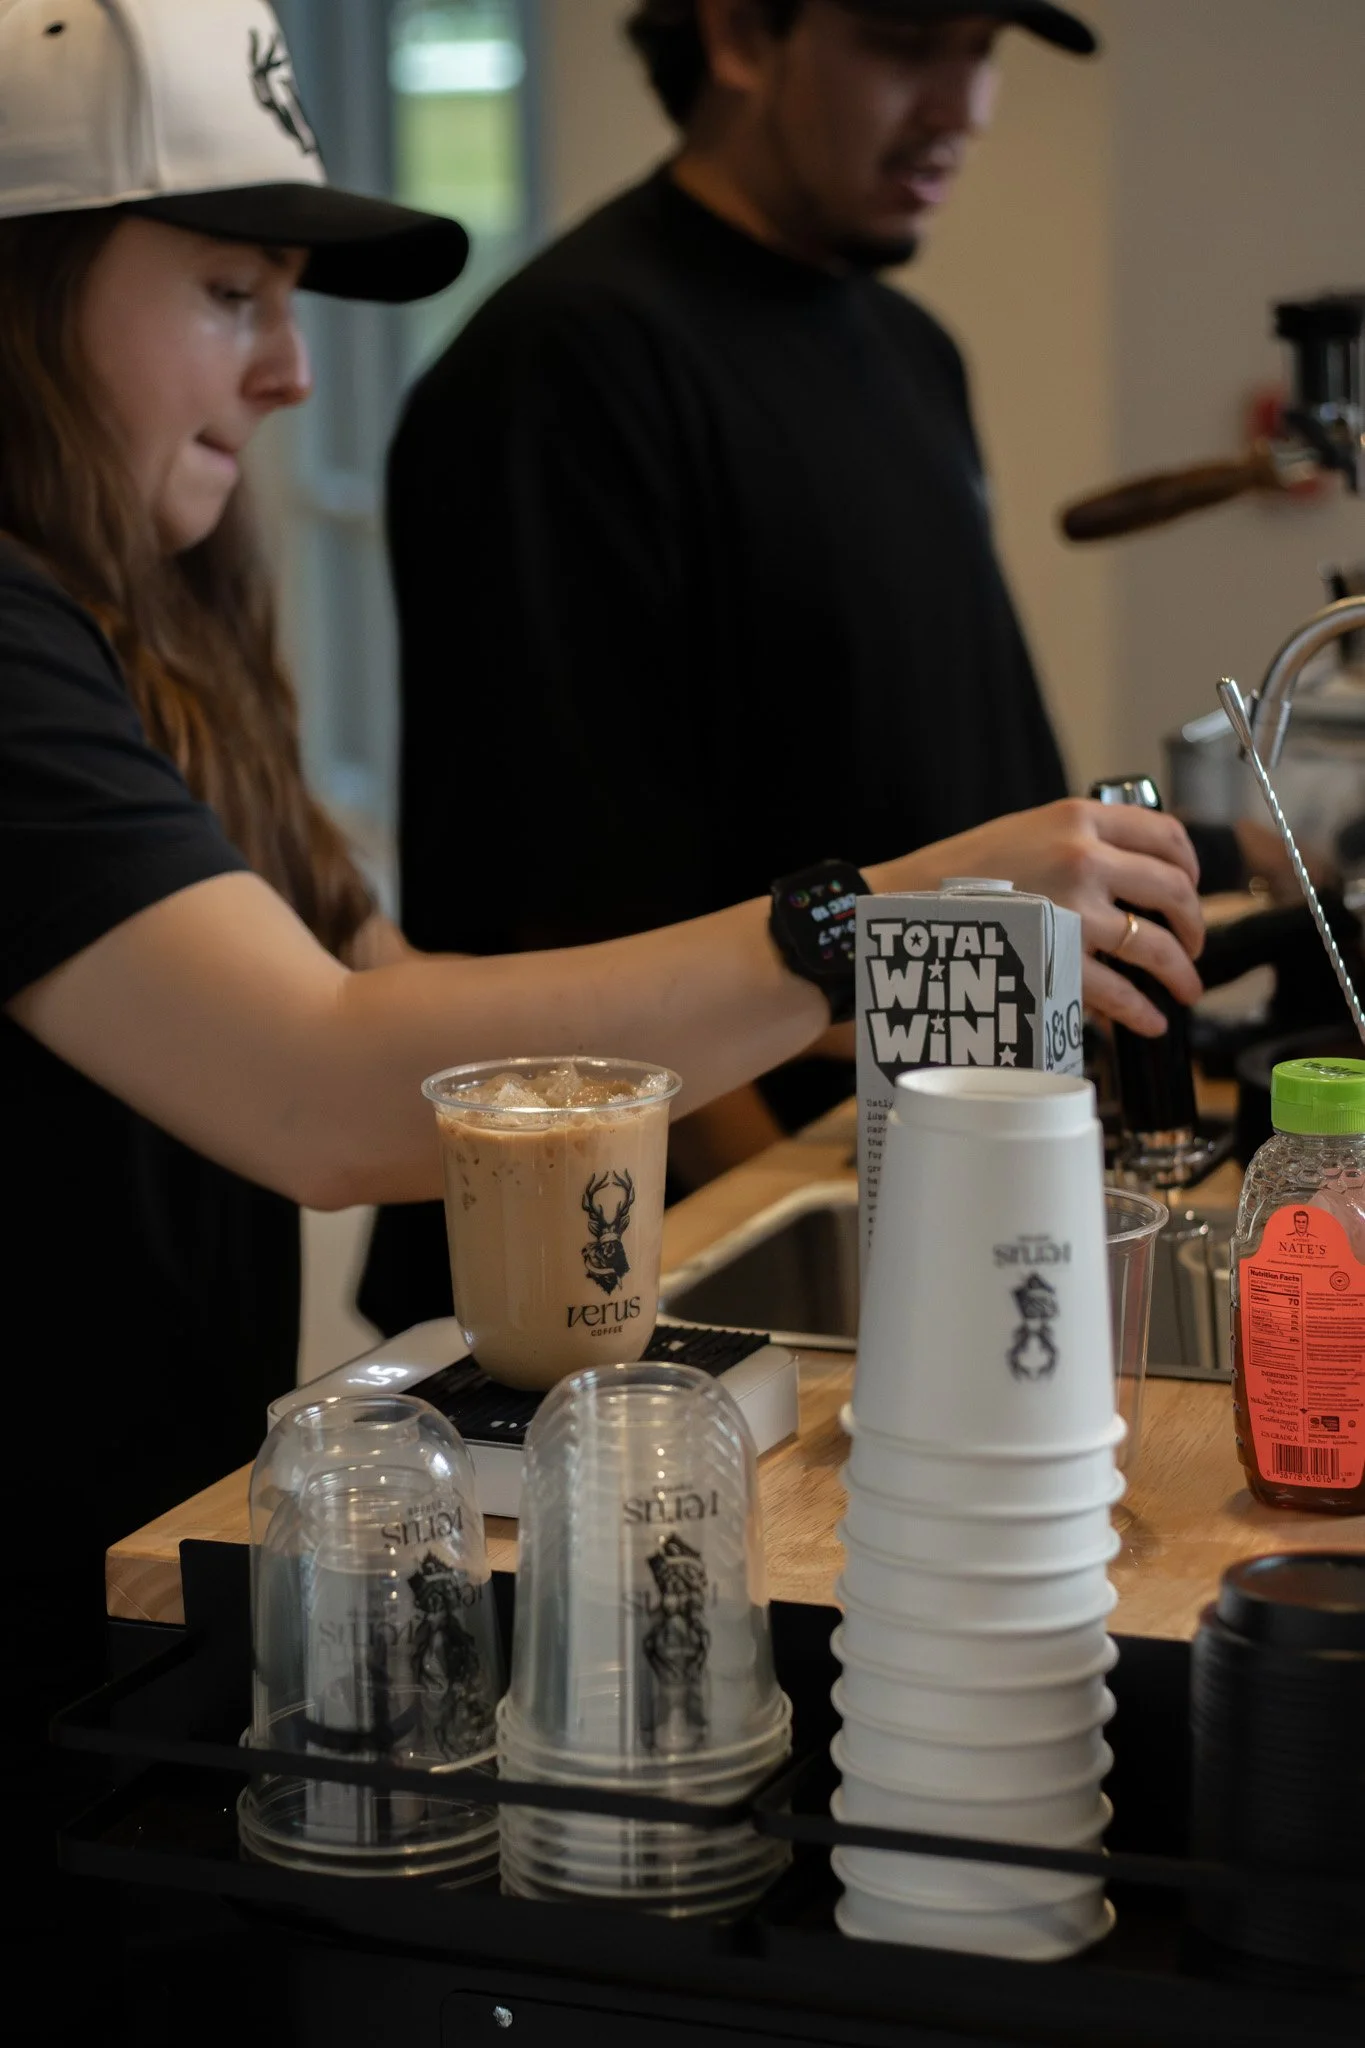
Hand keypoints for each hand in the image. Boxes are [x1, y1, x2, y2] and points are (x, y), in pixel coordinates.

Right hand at [873, 799, 1204, 1035]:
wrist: (905, 904)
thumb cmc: (957, 873)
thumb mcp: (1024, 831)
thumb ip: (1077, 841)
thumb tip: (1130, 873)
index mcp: (1077, 819)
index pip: (1165, 834)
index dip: (1191, 865)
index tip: (1191, 886)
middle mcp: (1084, 858)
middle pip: (1173, 891)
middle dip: (1195, 923)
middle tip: (1193, 945)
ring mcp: (1074, 911)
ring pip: (1157, 945)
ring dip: (1182, 972)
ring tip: (1187, 988)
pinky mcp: (1058, 959)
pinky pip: (1119, 991)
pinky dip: (1142, 1011)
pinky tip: (1151, 1020)